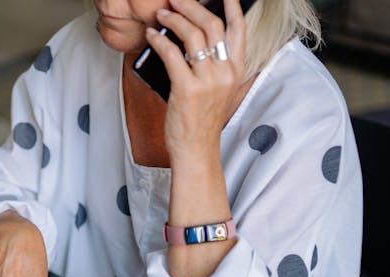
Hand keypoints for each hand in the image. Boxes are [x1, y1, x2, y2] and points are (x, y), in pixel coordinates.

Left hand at [144, 0, 247, 156]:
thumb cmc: (202, 122)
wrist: (197, 150)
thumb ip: (214, 67)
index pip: (238, 30)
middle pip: (211, 25)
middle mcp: (225, 73)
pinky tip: (152, 36)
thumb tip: (194, 40)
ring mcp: (208, 81)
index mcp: (236, 71)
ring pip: (192, 35)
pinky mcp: (187, 88)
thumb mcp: (218, 91)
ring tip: (161, 14)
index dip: (231, 7)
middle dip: (191, 6)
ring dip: (173, 19)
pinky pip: (171, 53)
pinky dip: (159, 40)